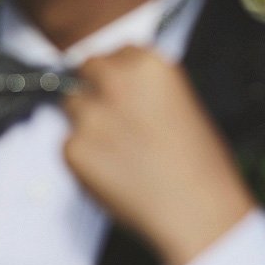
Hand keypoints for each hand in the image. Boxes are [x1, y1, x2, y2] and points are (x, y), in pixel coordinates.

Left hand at [63, 46, 255, 264]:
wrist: (197, 213)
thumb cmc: (197, 166)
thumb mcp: (180, 104)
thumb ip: (142, 87)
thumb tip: (111, 83)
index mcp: (148, 66)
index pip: (114, 52)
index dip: (115, 73)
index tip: (121, 89)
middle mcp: (115, 82)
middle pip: (83, 69)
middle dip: (92, 88)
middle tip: (109, 116)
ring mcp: (90, 115)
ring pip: (70, 106)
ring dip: (84, 122)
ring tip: (118, 150)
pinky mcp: (72, 148)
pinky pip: (67, 144)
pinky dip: (81, 156)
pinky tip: (112, 172)